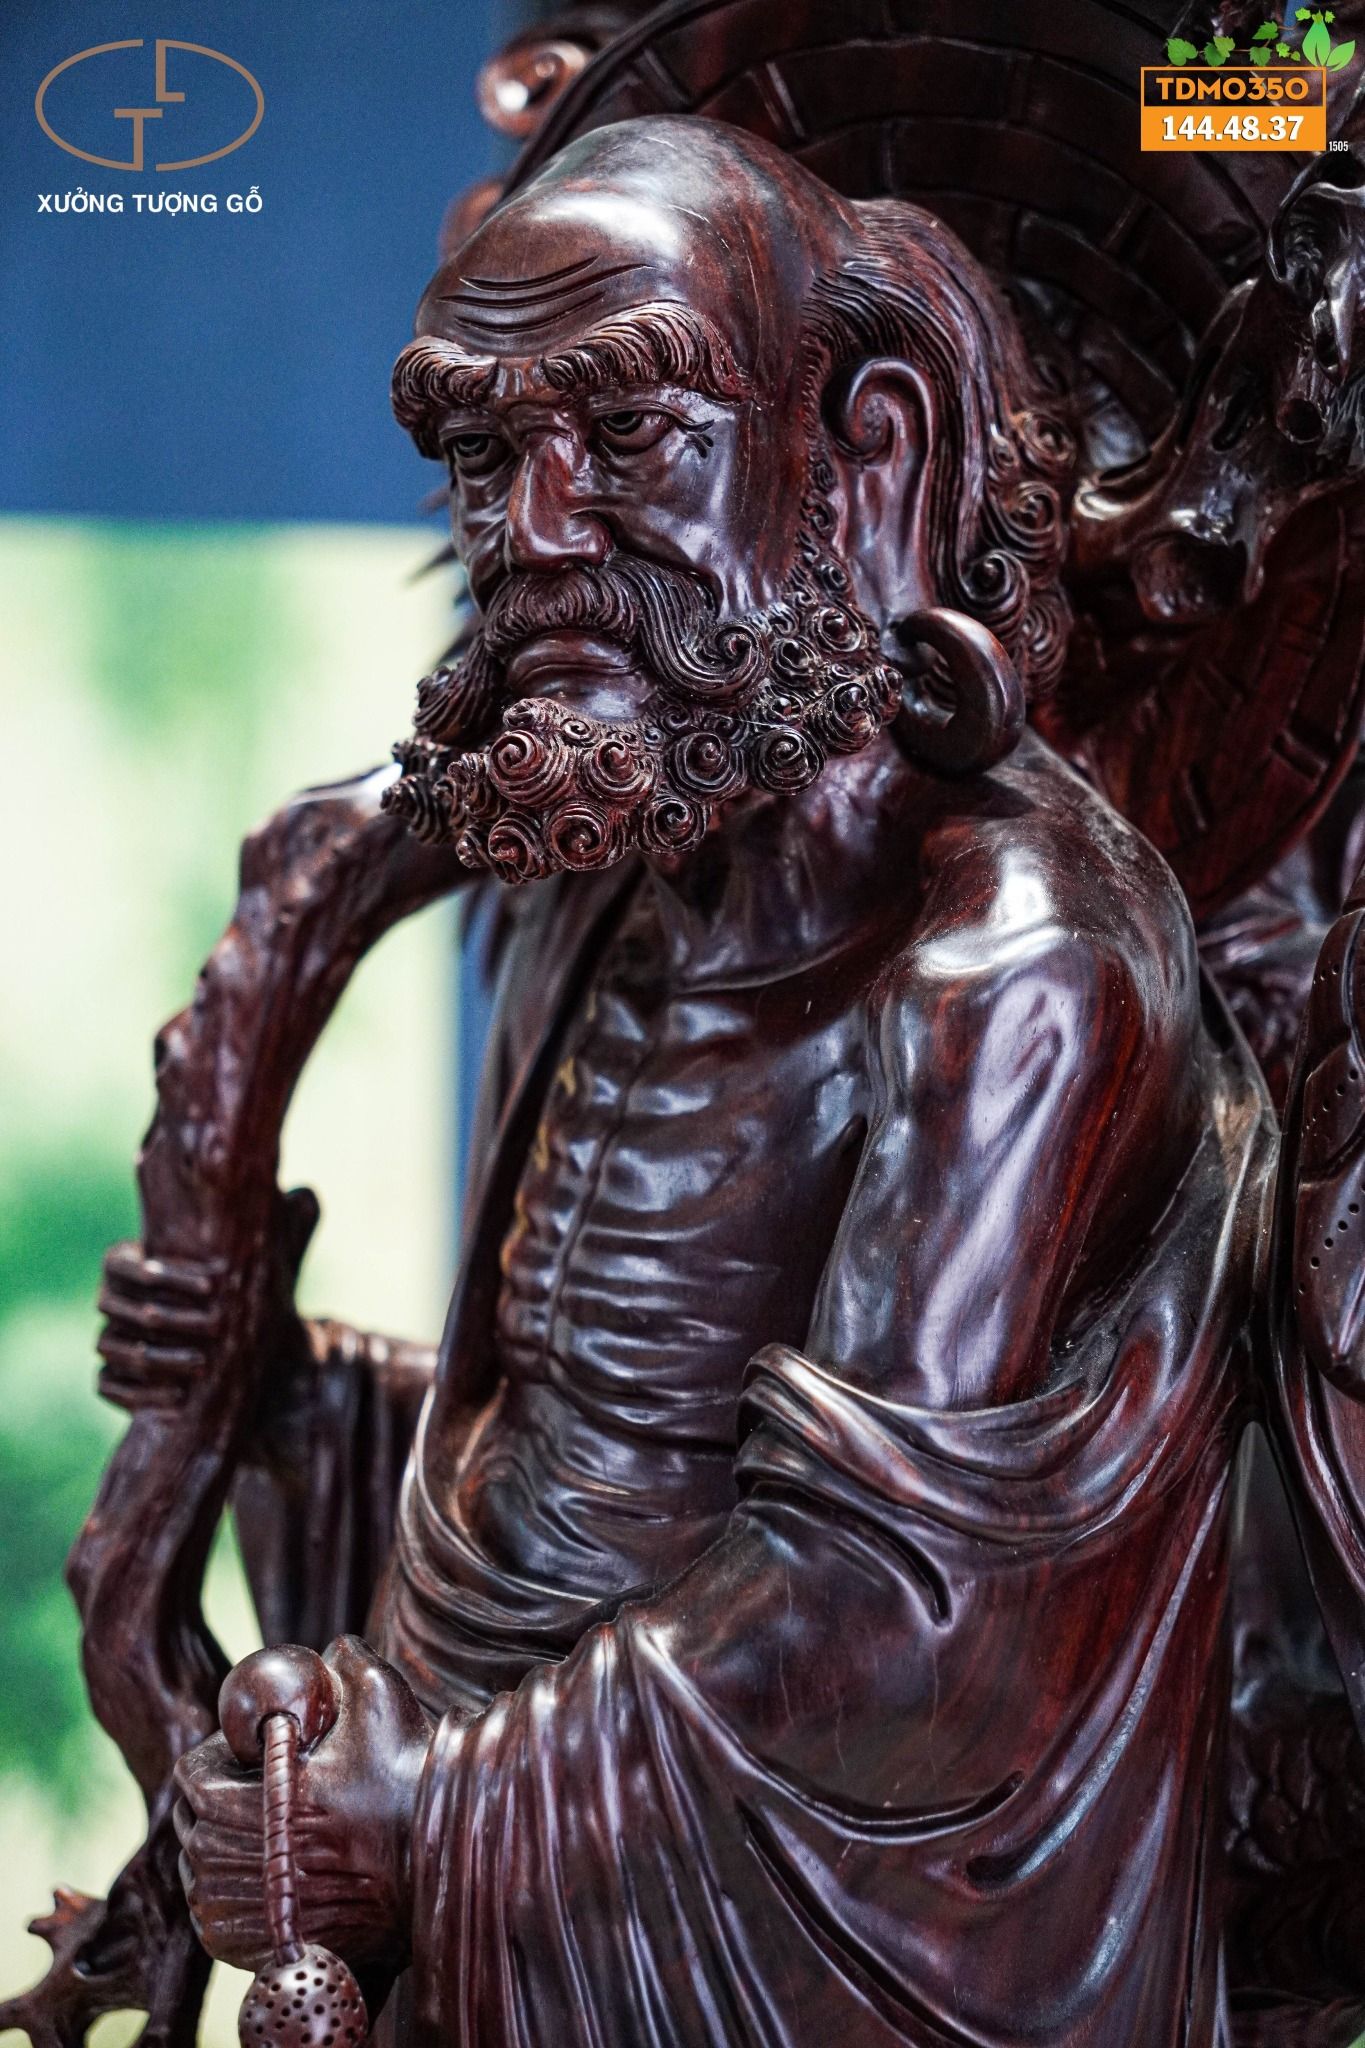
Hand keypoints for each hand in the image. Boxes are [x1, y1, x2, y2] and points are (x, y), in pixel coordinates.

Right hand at [97, 1186, 317, 1407]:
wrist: (231, 1350)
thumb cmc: (241, 1296)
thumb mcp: (257, 1263)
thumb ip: (277, 1228)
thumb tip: (308, 1194)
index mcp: (129, 1264)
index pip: (119, 1262)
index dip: (160, 1272)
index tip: (214, 1285)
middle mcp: (112, 1301)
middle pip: (113, 1304)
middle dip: (167, 1316)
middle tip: (216, 1326)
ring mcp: (108, 1340)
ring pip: (111, 1346)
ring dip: (158, 1357)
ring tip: (203, 1364)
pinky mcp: (111, 1380)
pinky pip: (109, 1385)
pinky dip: (141, 1392)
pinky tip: (180, 1396)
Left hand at [172, 1636, 430, 1974]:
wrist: (431, 1871)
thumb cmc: (402, 1783)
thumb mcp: (377, 1698)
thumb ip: (344, 1660)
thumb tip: (330, 1650)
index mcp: (231, 1804)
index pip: (192, 1770)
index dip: (222, 1753)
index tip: (257, 1751)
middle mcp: (215, 1863)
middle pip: (192, 1817)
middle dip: (222, 1796)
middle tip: (271, 1788)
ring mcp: (224, 1912)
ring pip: (201, 1866)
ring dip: (228, 1842)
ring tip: (283, 1829)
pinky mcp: (239, 1950)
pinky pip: (216, 1909)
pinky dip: (239, 1888)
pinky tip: (285, 1869)